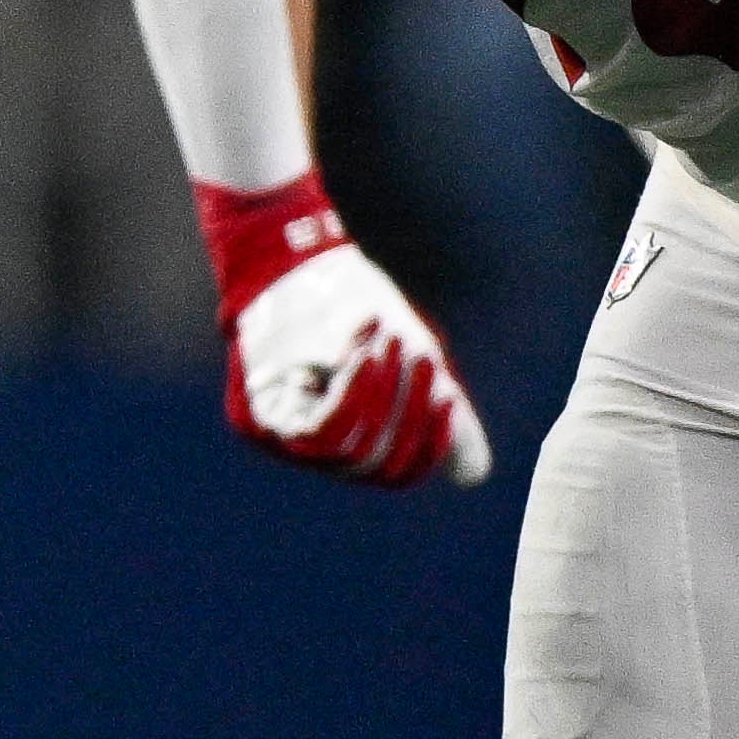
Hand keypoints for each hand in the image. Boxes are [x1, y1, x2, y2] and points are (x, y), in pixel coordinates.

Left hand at [199, 175, 493, 487]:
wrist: (301, 262)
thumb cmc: (356, 310)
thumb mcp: (409, 360)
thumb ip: (435, 413)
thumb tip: (473, 476)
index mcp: (354, 442)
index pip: (398, 471)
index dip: (430, 446)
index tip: (451, 401)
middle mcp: (320, 453)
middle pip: (378, 468)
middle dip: (409, 413)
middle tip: (425, 362)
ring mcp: (288, 440)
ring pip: (350, 453)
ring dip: (381, 399)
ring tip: (394, 348)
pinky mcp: (265, 418)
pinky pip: (318, 434)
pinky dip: (349, 395)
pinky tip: (361, 357)